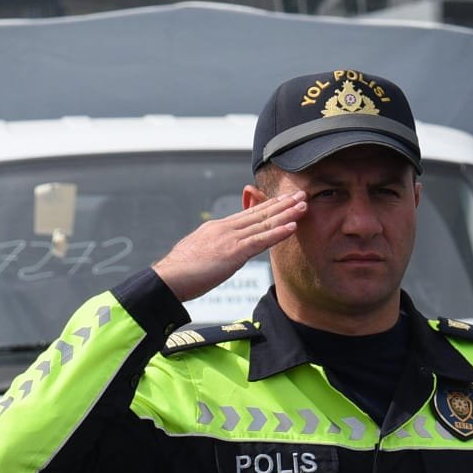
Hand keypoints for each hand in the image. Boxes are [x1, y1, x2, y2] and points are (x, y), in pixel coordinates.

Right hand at [153, 189, 305, 301]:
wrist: (168, 278)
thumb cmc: (180, 272)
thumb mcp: (199, 253)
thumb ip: (213, 248)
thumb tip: (220, 252)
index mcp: (218, 228)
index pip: (248, 214)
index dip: (268, 206)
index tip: (283, 200)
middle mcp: (226, 228)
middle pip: (259, 213)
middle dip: (282, 204)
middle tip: (301, 194)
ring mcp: (230, 239)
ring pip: (264, 224)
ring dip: (286, 214)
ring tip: (303, 206)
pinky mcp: (233, 252)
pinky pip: (260, 241)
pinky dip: (278, 233)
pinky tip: (292, 227)